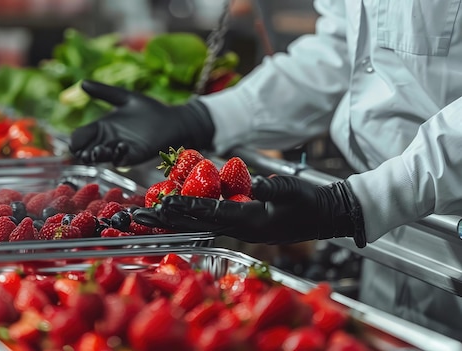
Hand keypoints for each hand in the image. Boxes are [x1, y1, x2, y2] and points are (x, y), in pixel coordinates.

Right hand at [69, 80, 214, 166]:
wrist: (172, 120)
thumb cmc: (149, 110)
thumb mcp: (124, 97)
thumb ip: (104, 92)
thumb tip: (82, 83)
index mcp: (101, 127)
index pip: (80, 137)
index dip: (75, 140)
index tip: (76, 141)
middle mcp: (108, 141)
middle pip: (86, 150)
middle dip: (82, 152)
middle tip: (83, 151)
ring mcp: (120, 150)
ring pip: (101, 157)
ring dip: (97, 155)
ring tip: (97, 150)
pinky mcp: (134, 155)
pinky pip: (121, 159)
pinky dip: (118, 155)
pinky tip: (120, 145)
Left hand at [133, 175, 365, 246]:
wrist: (325, 217)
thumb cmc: (311, 204)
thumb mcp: (295, 191)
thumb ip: (274, 189)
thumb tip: (255, 183)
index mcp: (251, 221)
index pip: (211, 214)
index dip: (186, 208)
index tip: (163, 204)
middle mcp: (240, 229)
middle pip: (196, 224)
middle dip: (168, 220)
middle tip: (140, 215)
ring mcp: (240, 229)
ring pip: (200, 225)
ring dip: (174, 220)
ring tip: (149, 215)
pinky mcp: (242, 224)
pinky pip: (210, 221)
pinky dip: (191, 216)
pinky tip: (177, 211)